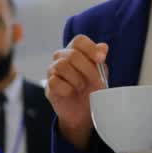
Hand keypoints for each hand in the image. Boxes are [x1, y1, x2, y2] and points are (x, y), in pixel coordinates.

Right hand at [45, 35, 108, 150]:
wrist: (83, 112)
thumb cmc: (91, 88)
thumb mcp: (100, 73)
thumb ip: (100, 59)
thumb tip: (103, 47)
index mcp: (75, 51)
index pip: (79, 41)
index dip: (91, 48)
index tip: (101, 59)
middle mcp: (61, 57)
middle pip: (72, 54)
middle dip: (88, 68)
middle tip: (96, 80)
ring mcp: (52, 71)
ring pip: (62, 66)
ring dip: (77, 78)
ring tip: (82, 87)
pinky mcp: (48, 86)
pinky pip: (54, 81)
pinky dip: (66, 88)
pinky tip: (71, 92)